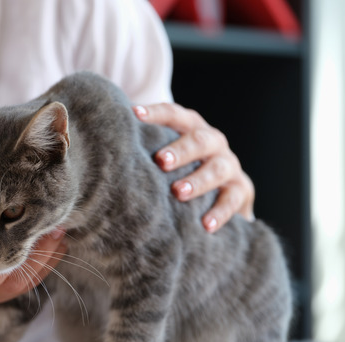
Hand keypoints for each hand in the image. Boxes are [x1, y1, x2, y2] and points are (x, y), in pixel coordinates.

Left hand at [133, 103, 254, 232]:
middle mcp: (214, 142)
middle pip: (200, 140)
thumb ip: (144, 147)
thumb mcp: (166, 155)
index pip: (174, 114)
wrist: (224, 192)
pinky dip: (220, 212)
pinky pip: (233, 199)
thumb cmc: (181, 169)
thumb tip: (102, 142)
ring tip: (178, 192)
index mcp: (192, 128)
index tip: (134, 114)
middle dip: (181, 150)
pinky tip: (205, 224)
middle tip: (161, 161)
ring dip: (198, 180)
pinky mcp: (241, 190)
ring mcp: (230, 165)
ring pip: (217, 168)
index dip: (156, 114)